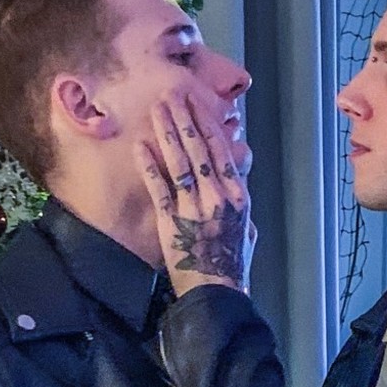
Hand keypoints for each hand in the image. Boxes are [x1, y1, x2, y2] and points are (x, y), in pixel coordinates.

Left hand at [139, 92, 254, 296]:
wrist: (216, 293)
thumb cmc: (232, 266)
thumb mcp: (246, 232)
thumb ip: (241, 210)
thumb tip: (238, 192)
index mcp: (238, 196)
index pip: (221, 150)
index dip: (207, 122)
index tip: (197, 102)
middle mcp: (218, 197)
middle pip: (200, 148)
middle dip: (185, 117)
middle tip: (172, 93)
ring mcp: (195, 208)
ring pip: (180, 161)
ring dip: (168, 132)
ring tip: (157, 108)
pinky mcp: (172, 221)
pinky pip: (159, 187)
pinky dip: (149, 165)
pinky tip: (140, 145)